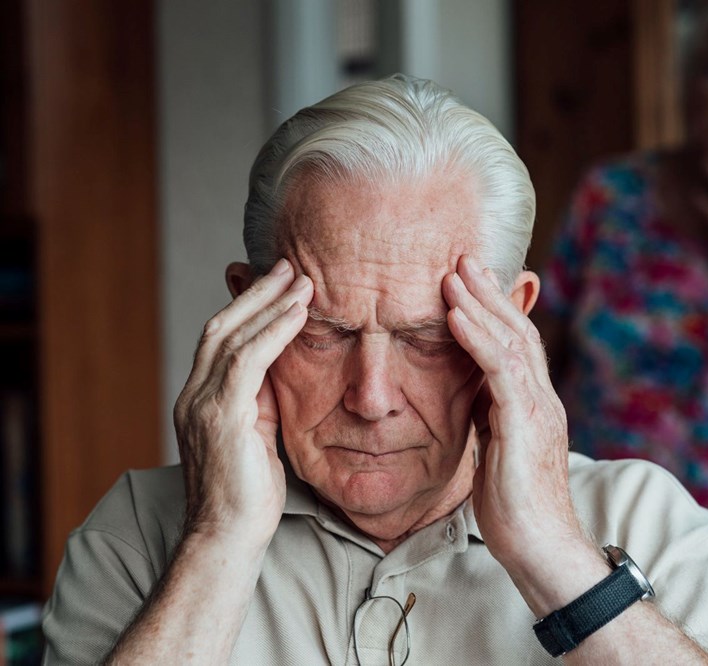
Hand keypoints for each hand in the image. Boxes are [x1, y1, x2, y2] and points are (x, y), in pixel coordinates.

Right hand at [173, 258, 311, 546]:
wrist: (228, 538)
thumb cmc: (249, 495)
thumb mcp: (258, 436)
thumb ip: (262, 401)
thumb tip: (282, 369)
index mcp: (201, 399)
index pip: (220, 339)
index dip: (247, 306)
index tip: (276, 282)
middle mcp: (194, 395)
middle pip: (221, 326)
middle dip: (256, 292)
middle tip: (289, 265)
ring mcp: (202, 405)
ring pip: (231, 335)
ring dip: (269, 303)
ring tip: (300, 279)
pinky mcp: (220, 416)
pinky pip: (247, 360)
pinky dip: (273, 331)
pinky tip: (298, 313)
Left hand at [442, 255, 581, 571]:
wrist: (541, 551)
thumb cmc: (516, 510)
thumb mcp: (497, 452)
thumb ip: (491, 418)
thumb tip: (474, 395)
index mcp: (535, 406)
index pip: (518, 346)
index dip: (496, 311)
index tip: (470, 282)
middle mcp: (543, 399)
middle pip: (519, 331)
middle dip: (489, 293)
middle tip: (463, 258)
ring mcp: (538, 410)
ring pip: (512, 342)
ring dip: (480, 304)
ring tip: (453, 274)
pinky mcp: (525, 426)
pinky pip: (500, 371)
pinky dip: (478, 338)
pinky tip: (456, 316)